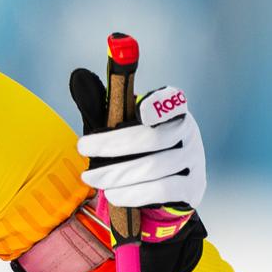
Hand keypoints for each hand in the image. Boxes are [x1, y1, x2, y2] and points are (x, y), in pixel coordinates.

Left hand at [68, 69, 205, 224]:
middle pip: (152, 138)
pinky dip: (134, 194)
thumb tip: (78, 77)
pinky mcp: (193, 186)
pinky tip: (113, 194)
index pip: (171, 100)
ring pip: (154, 167)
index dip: (158, 104)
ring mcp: (193, 159)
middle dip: (112, 144)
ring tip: (91, 178)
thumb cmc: (137, 149)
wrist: (165, 189)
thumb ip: (103, 105)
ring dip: (116, 174)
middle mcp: (187, 131)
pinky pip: (162, 190)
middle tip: (83, 148)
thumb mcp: (122, 125)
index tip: (140, 111)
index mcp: (172, 110)